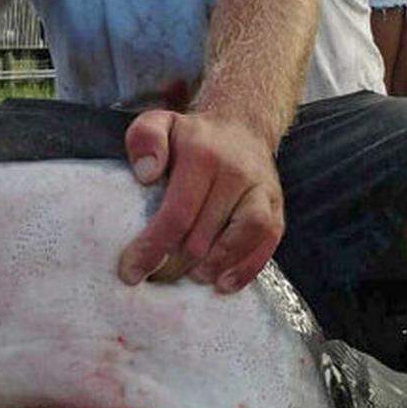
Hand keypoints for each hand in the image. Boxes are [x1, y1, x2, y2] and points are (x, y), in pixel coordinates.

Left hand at [118, 110, 284, 293]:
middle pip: (205, 234)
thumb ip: (145, 139)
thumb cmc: (191, 137)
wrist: (241, 127)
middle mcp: (235, 173)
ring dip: (214, 266)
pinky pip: (267, 241)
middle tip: (156, 278)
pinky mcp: (275, 205)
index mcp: (202, 156)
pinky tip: (224, 283)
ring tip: (191, 278)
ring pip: (243, 237)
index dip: (152, 249)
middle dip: (175, 265)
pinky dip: (246, 268)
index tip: (131, 272)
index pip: (176, 214)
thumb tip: (146, 175)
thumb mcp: (160, 124)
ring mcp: (260, 190)